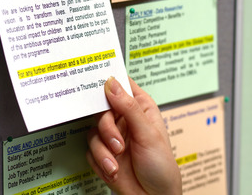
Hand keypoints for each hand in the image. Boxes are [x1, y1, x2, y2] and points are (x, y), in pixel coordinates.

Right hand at [86, 77, 181, 194]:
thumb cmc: (161, 167)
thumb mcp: (148, 135)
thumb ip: (128, 108)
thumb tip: (112, 84)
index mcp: (141, 109)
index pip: (122, 86)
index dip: (109, 82)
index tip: (98, 83)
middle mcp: (125, 120)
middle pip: (101, 110)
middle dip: (107, 129)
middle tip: (117, 143)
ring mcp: (112, 137)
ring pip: (93, 131)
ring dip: (104, 150)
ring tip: (117, 162)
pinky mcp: (102, 154)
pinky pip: (89, 150)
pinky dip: (100, 161)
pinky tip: (114, 170)